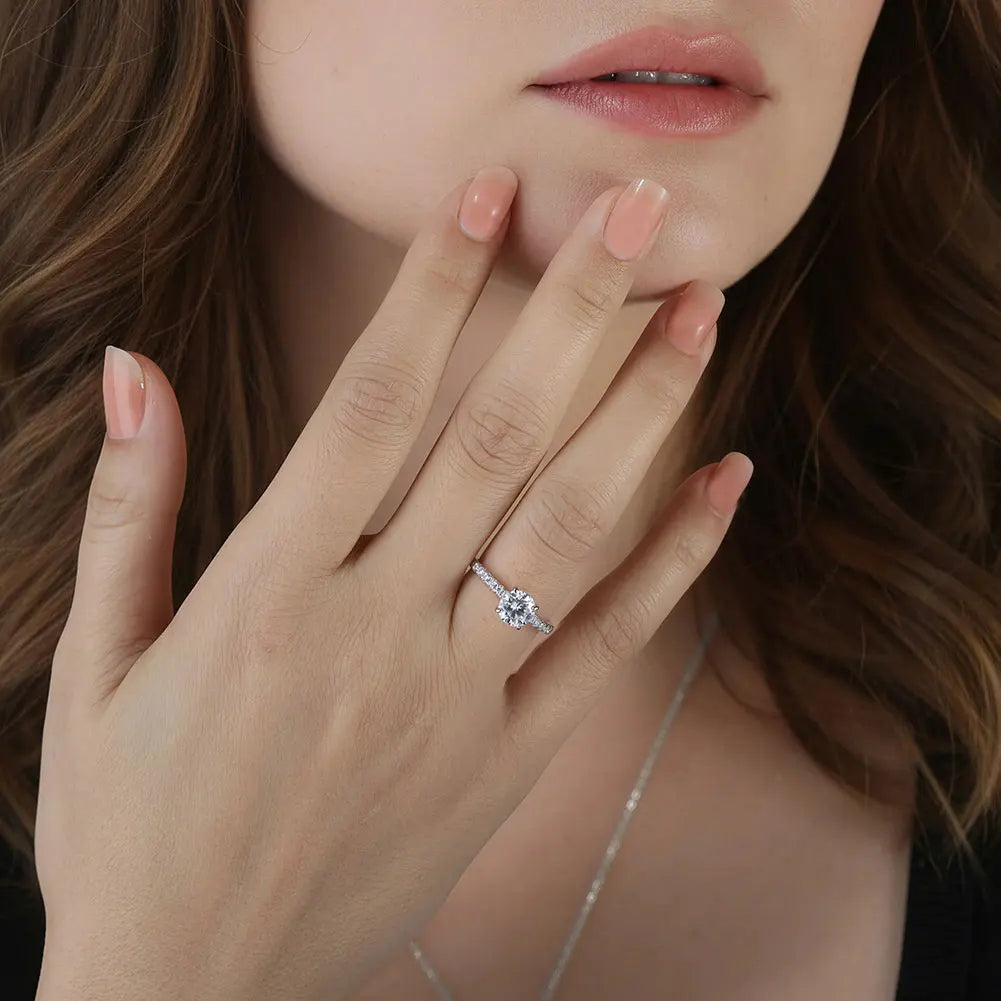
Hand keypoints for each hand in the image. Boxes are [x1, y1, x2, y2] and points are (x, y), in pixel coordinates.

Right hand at [34, 166, 750, 1000]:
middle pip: (496, 439)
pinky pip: (607, 647)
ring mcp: (457, 700)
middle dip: (574, 314)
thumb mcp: (97, 666)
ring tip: (701, 317)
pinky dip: (673, 561)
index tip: (488, 196)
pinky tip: (727, 484)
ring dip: (645, 414)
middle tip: (641, 215)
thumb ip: (129, 510)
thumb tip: (132, 369)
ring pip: (571, 528)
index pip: (371, 403)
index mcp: (269, 594)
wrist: (193, 991)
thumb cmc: (128, 825)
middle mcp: (377, 633)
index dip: (435, 287)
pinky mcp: (508, 761)